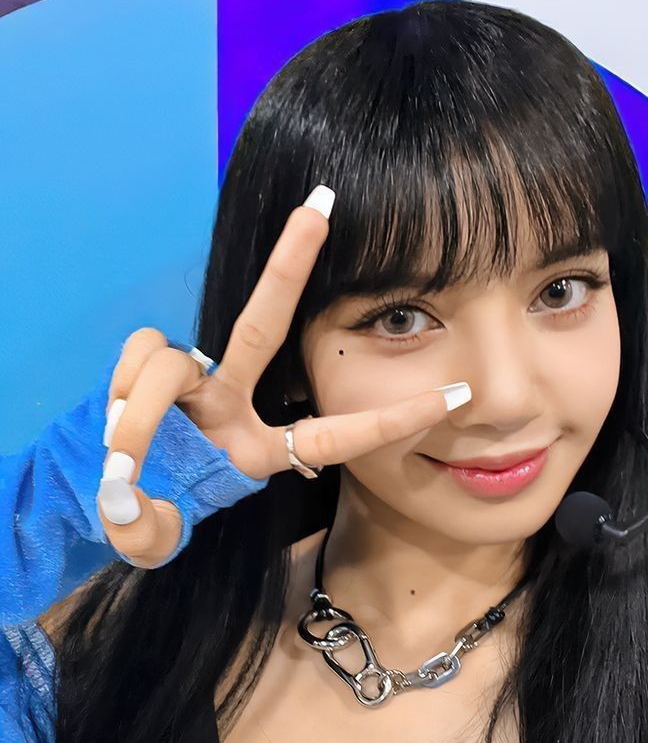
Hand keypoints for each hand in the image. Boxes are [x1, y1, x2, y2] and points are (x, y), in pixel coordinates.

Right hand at [98, 185, 471, 568]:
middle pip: (264, 325)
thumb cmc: (141, 517)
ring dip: (139, 411)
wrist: (98, 494)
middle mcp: (231, 403)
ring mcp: (189, 382)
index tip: (455, 397)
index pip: (333, 437)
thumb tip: (126, 507)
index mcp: (258, 452)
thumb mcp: (148, 537)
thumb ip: (144, 533)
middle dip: (290, 265)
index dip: (390, 422)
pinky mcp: (146, 368)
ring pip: (171, 364)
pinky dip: (121, 389)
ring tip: (119, 457)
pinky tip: (109, 424)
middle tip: (320, 204)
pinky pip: (138, 358)